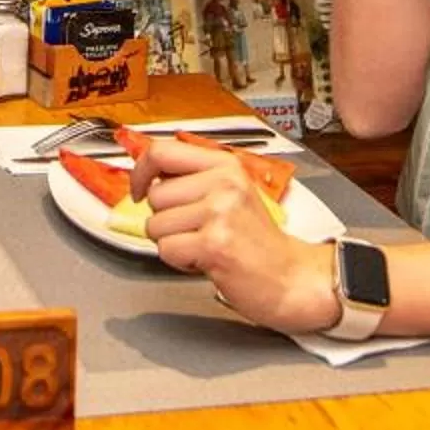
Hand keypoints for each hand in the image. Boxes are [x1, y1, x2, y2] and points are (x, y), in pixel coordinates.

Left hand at [133, 138, 339, 335]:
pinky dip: (180, 262)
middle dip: (165, 220)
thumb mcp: (232, 194)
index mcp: (226, 166)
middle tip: (195, 231)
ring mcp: (220, 212)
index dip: (140, 171)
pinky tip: (205, 260)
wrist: (291, 278)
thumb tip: (148, 175)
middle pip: (155, 195)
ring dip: (173, 242)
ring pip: (156, 225)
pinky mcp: (214, 243)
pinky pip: (167, 249)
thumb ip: (194, 180)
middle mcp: (224, 183)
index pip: (162, 151)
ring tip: (204, 245)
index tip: (139, 188)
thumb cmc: (258, 242)